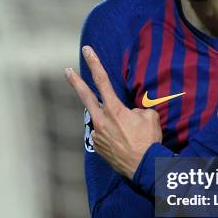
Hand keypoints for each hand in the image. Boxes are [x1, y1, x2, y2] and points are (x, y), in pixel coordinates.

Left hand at [65, 46, 161, 179]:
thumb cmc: (148, 140)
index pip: (102, 80)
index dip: (94, 63)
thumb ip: (136, 110)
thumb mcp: (149, 117)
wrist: (144, 167)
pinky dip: (111, 135)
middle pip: (86, 96)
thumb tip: (129, 113)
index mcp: (114, 109)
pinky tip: (122, 143)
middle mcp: (101, 120)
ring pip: (100, 120)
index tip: (87, 51)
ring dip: (110, 121)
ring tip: (127, 133)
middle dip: (76, 82)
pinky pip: (103, 135)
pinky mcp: (97, 147)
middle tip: (67, 71)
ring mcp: (97, 135)